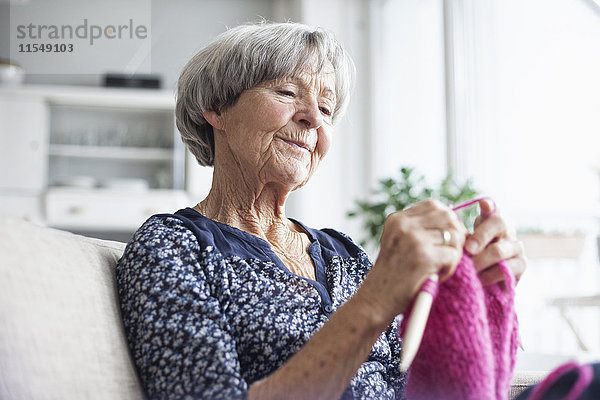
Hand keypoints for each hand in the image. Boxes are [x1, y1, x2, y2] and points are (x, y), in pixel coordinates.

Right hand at [359, 199, 466, 321]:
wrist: (375, 301)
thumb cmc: (392, 276)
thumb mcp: (398, 243)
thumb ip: (418, 229)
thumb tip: (455, 223)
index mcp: (396, 219)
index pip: (434, 205)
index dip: (446, 220)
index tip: (444, 239)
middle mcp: (403, 225)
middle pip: (448, 216)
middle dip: (456, 235)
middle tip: (450, 254)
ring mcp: (413, 239)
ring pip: (454, 236)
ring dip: (454, 254)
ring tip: (441, 268)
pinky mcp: (424, 256)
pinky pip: (453, 255)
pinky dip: (451, 268)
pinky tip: (437, 276)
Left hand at [465, 198, 526, 285]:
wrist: (484, 281)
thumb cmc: (470, 258)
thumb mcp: (463, 244)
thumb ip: (461, 234)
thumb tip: (453, 226)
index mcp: (491, 221)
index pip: (493, 208)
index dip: (489, 205)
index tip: (483, 205)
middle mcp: (506, 230)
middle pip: (498, 224)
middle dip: (479, 238)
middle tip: (466, 250)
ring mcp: (516, 246)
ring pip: (499, 250)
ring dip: (481, 261)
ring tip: (468, 269)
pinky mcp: (521, 265)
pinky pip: (505, 269)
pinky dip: (489, 275)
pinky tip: (479, 279)